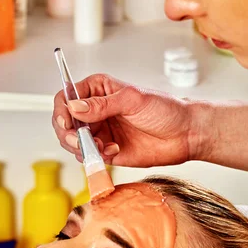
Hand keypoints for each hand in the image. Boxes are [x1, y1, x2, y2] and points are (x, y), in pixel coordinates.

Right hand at [52, 73, 196, 167]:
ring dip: (81, 147)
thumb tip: (74, 106)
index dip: (61, 109)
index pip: (66, 96)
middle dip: (68, 133)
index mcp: (98, 90)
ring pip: (72, 141)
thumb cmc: (165, 110)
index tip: (66, 121)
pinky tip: (113, 151)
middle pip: (64, 122)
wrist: (185, 134)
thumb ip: (102, 104)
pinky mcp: (106, 151)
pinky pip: (88, 156)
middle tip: (80, 140)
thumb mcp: (132, 100)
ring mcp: (99, 131)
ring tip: (101, 146)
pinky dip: (94, 157)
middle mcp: (95, 111)